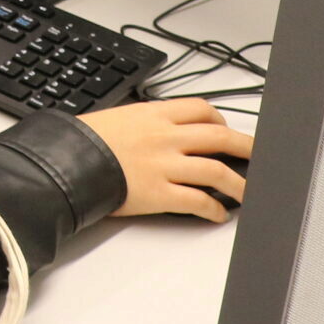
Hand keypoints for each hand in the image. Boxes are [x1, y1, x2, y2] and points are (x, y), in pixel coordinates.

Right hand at [81, 99, 253, 222]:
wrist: (64, 161)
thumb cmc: (84, 141)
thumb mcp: (117, 117)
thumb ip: (145, 122)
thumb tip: (163, 131)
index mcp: (154, 114)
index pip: (201, 109)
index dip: (220, 119)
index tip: (224, 129)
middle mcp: (165, 137)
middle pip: (220, 137)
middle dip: (247, 147)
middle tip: (260, 157)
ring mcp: (165, 165)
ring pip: (218, 171)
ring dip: (239, 184)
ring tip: (247, 193)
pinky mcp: (160, 193)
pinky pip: (198, 201)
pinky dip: (214, 209)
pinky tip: (218, 213)